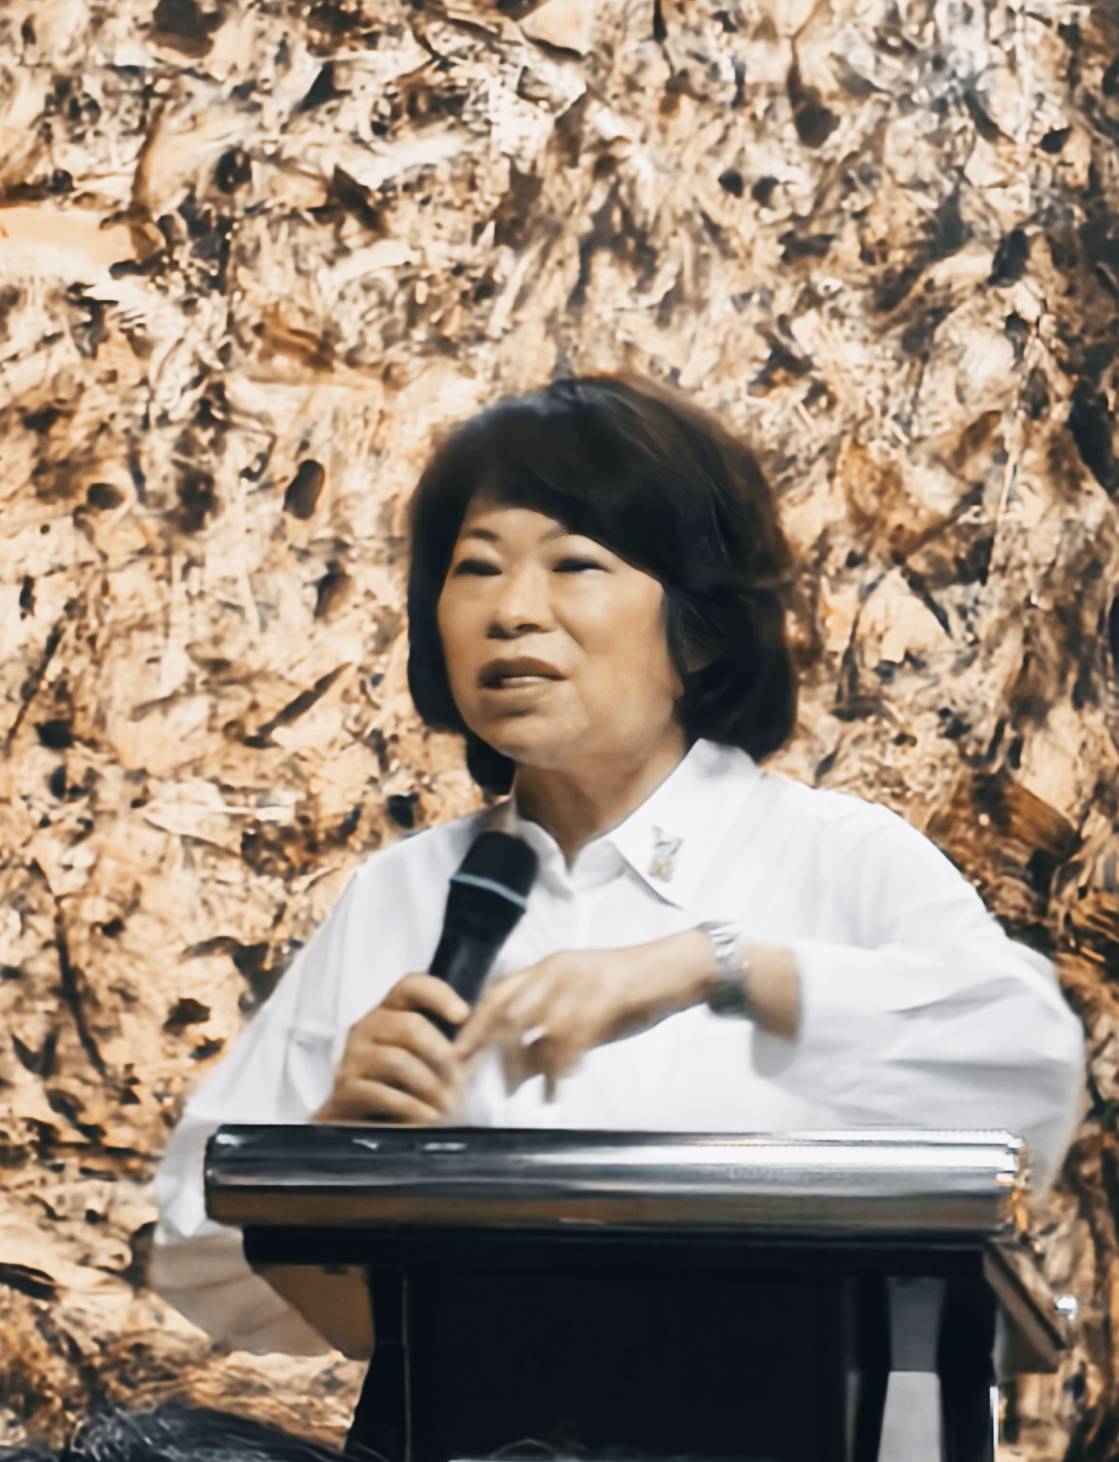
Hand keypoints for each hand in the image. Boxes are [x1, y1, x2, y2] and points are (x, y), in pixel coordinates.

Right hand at [313, 973, 470, 1122]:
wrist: (364, 1129)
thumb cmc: (409, 1088)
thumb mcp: (436, 1060)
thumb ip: (463, 1043)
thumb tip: (504, 1026)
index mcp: (391, 1011)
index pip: (411, 985)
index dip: (438, 995)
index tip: (464, 1015)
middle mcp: (368, 1027)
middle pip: (409, 1025)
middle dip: (443, 1056)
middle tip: (462, 1082)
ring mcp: (353, 1057)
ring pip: (397, 1060)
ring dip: (430, 1086)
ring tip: (448, 1107)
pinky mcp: (344, 1089)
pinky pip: (380, 1093)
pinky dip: (410, 1108)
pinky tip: (427, 1119)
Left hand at [455, 937, 707, 1095]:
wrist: (671, 970)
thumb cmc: (627, 994)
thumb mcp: (580, 1011)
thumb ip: (549, 1036)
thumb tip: (517, 1073)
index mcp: (546, 969)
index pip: (496, 995)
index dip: (473, 1026)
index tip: (457, 1056)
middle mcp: (555, 971)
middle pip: (507, 1010)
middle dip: (491, 1049)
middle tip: (484, 1081)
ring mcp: (579, 981)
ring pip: (537, 1027)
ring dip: (527, 1064)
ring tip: (524, 1091)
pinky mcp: (602, 996)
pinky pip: (572, 1038)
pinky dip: (560, 1068)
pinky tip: (558, 1088)